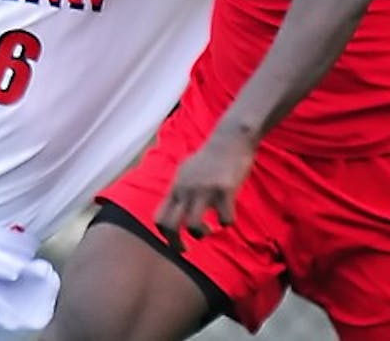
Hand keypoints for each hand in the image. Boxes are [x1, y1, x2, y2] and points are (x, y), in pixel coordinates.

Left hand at [155, 124, 255, 251]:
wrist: (230, 138)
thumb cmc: (210, 157)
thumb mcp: (187, 171)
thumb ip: (181, 190)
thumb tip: (175, 208)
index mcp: (176, 187)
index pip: (159, 217)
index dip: (165, 235)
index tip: (176, 241)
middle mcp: (185, 189)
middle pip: (170, 225)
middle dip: (176, 244)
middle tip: (187, 250)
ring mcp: (204, 190)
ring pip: (193, 226)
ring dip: (202, 234)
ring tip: (211, 230)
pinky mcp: (224, 190)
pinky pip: (224, 219)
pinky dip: (226, 222)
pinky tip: (228, 215)